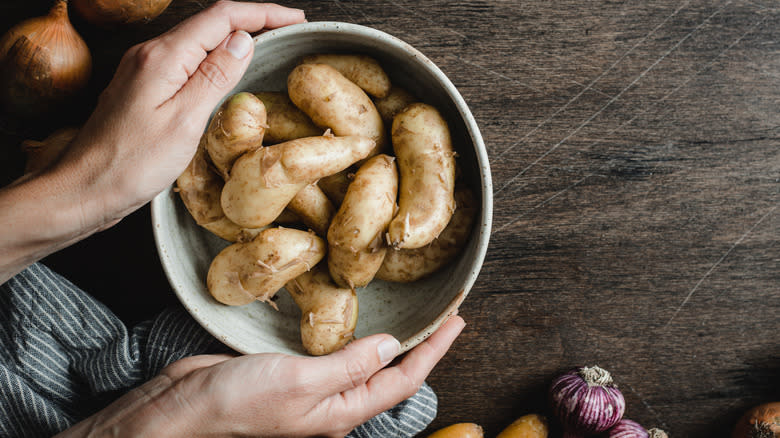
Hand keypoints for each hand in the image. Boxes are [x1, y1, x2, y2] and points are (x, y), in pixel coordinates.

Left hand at [0, 2, 303, 281]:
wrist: (84, 188)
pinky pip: (186, 61)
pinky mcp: (143, 88)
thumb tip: (244, 40)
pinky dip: (215, 59)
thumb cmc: (131, 163)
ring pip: (198, 41)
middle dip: (253, 20)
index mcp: (163, 57)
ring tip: (269, 46)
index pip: (221, 16)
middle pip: (209, 23)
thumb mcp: (184, 121)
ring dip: (234, 38)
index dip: (262, 12)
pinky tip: (229, 72)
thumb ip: (214, 76)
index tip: (295, 19)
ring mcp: (144, 70)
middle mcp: (151, 54)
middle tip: (289, 30)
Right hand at [58, 315, 465, 437]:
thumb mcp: (301, 382)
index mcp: (341, 412)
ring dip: (389, 339)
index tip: (458, 322)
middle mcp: (332, 403)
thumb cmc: (236, 403)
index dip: (434, 351)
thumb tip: (393, 346)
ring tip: (410, 314)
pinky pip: (333, 353)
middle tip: (443, 315)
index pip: (403, 381)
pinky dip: (352, 334)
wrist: (181, 410)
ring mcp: (311, 388)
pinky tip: (352, 319)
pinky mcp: (289, 371)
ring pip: (364, 362)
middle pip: (390, 374)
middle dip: (420, 346)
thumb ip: (349, 365)